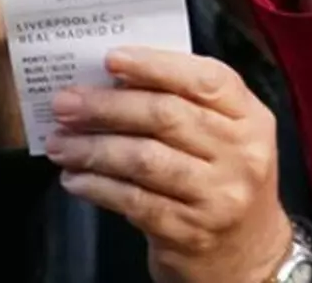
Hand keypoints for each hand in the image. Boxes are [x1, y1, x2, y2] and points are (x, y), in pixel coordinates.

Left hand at [45, 48, 292, 282]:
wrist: (246, 252)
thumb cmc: (224, 181)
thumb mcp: (228, 138)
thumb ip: (190, 107)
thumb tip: (116, 82)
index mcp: (252, 120)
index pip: (208, 79)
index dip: (158, 65)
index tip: (111, 58)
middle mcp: (242, 154)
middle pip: (168, 116)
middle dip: (108, 106)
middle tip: (65, 103)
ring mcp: (217, 195)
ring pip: (144, 159)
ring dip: (92, 148)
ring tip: (59, 142)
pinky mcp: (189, 230)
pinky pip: (132, 201)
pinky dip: (96, 186)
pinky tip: (75, 179)